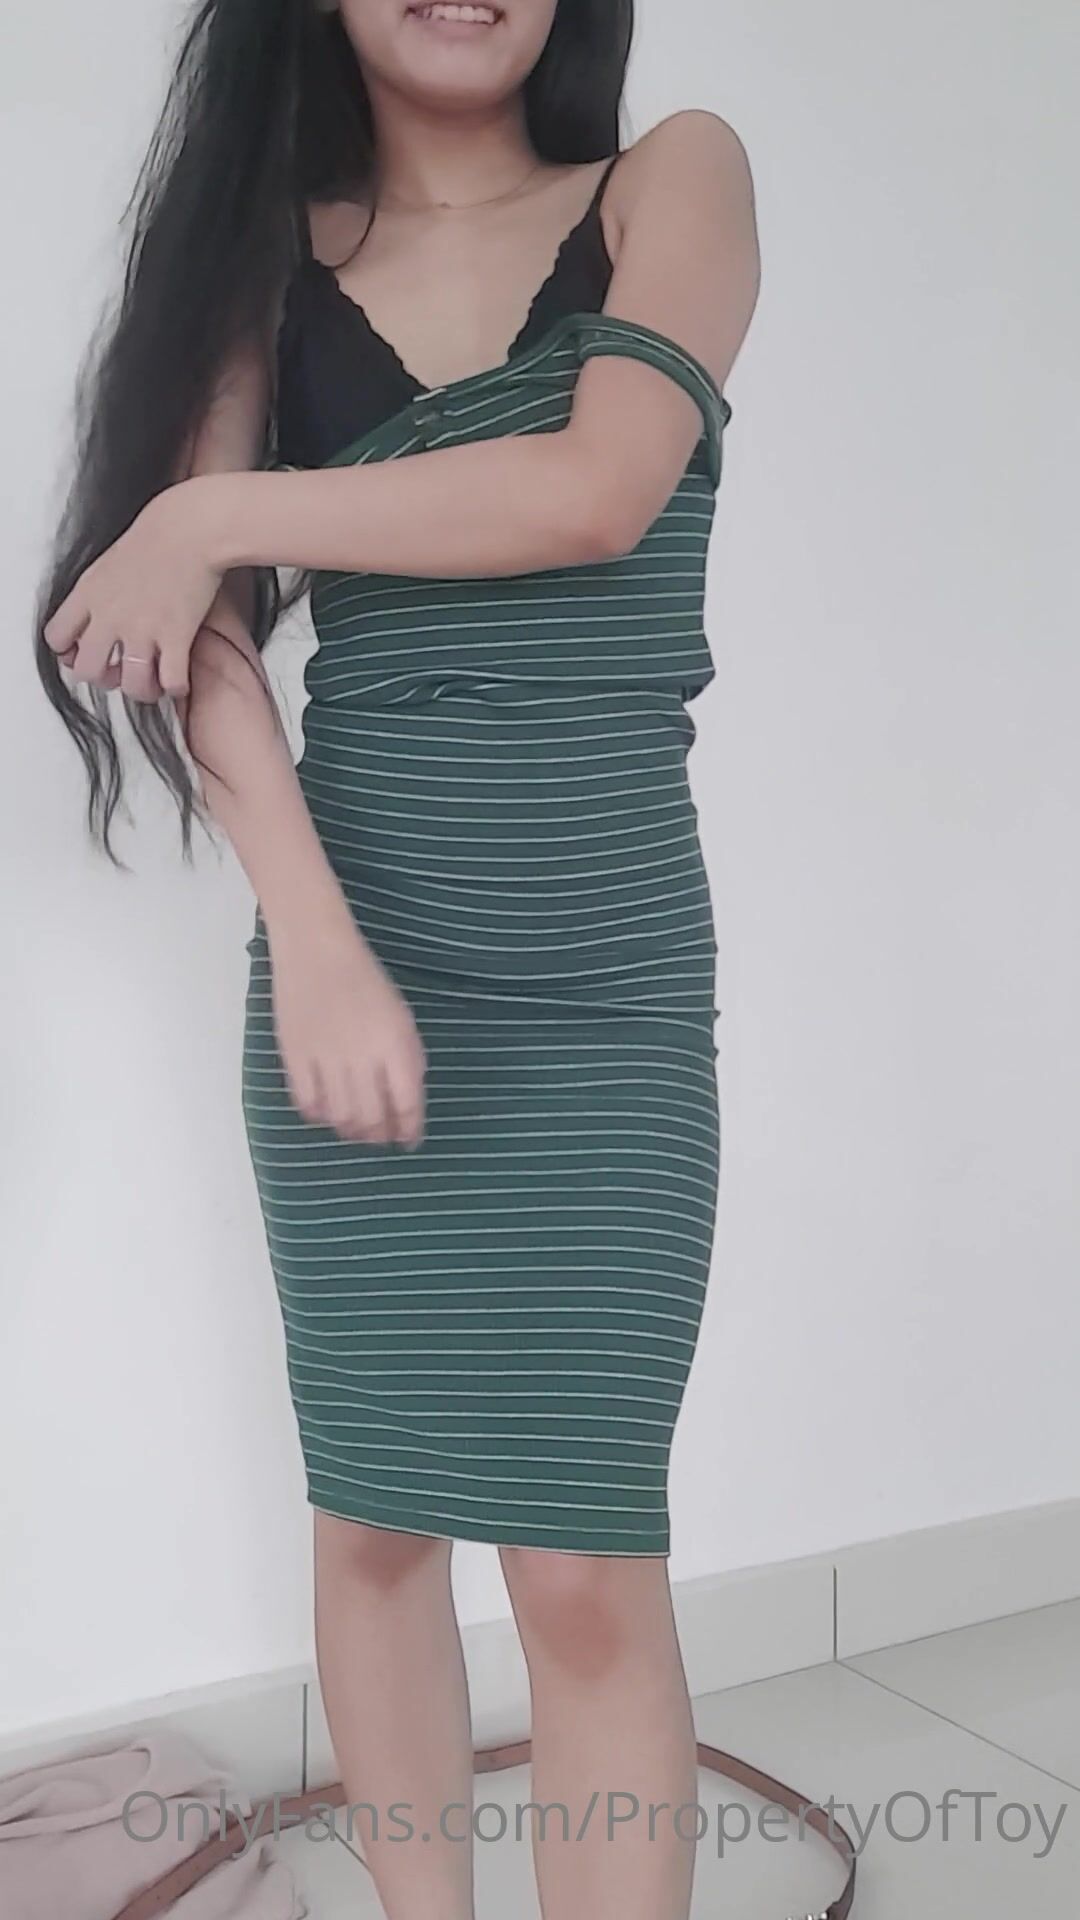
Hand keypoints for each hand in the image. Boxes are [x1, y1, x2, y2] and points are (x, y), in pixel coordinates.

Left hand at [42, 478, 224, 702]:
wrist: (192, 527)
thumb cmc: (158, 535)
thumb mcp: (108, 562)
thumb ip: (98, 593)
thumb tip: (98, 615)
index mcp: (89, 594)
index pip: (57, 638)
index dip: (70, 653)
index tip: (87, 653)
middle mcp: (110, 616)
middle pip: (88, 671)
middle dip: (105, 678)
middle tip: (122, 672)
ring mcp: (143, 629)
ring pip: (130, 685)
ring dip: (142, 691)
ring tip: (154, 683)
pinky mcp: (176, 636)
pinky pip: (170, 682)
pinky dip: (176, 688)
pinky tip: (180, 680)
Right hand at [270, 924, 427, 1147]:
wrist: (317, 950)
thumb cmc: (366, 980)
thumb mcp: (401, 1017)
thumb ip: (407, 1059)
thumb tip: (405, 1100)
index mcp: (395, 1044)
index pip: (406, 1103)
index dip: (409, 1128)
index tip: (409, 1140)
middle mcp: (362, 1057)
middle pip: (372, 1117)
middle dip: (379, 1136)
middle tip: (380, 1139)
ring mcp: (325, 1058)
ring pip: (340, 1116)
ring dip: (350, 1130)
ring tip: (355, 1130)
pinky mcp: (295, 1056)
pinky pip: (307, 1101)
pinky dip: (319, 1114)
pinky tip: (326, 1112)